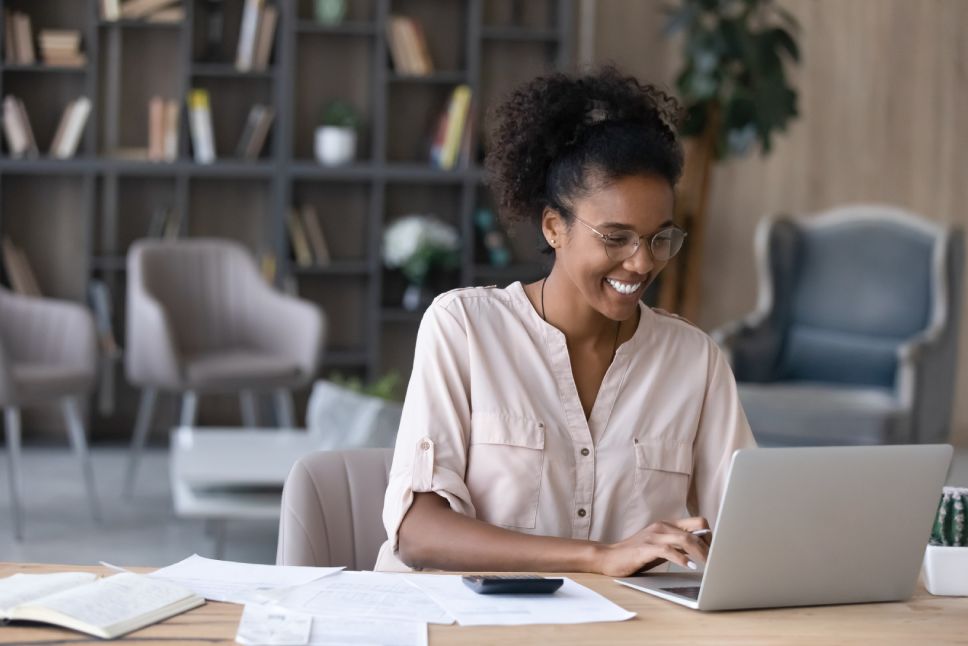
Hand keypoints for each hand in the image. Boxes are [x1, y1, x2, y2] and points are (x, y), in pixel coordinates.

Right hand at [594, 517, 710, 576]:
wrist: (609, 557)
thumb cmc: (636, 554)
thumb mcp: (660, 547)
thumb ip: (677, 545)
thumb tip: (702, 549)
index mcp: (667, 525)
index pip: (698, 521)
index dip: (710, 536)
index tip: (715, 552)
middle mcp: (662, 527)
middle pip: (695, 530)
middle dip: (709, 547)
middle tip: (716, 562)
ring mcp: (653, 536)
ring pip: (684, 539)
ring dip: (700, 553)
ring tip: (708, 565)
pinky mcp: (645, 548)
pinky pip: (668, 550)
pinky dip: (681, 558)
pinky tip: (689, 566)